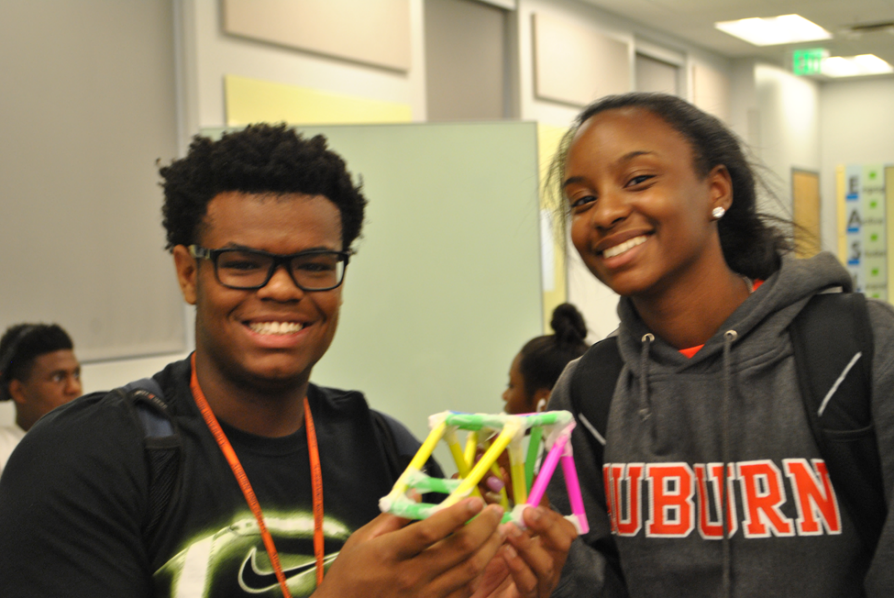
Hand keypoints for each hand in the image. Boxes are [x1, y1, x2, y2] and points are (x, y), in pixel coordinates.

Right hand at [315, 497, 505, 597]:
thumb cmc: (351, 573)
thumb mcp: (363, 539)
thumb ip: (393, 516)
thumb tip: (418, 494)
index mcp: (390, 553)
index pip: (429, 531)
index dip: (456, 514)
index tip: (475, 500)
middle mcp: (410, 576)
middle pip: (458, 550)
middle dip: (484, 527)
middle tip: (496, 511)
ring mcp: (423, 597)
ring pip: (468, 572)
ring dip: (489, 549)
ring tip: (498, 531)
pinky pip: (463, 592)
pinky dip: (479, 573)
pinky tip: (485, 558)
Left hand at [471, 506, 576, 597]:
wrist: (472, 593)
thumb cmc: (487, 564)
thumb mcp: (497, 535)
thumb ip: (503, 511)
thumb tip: (500, 479)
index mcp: (544, 547)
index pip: (564, 529)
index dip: (551, 515)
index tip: (531, 504)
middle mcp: (547, 565)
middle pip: (562, 544)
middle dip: (547, 525)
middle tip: (528, 513)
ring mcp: (539, 584)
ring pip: (546, 565)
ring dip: (528, 545)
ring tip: (510, 531)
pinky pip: (528, 583)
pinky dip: (519, 566)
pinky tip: (506, 553)